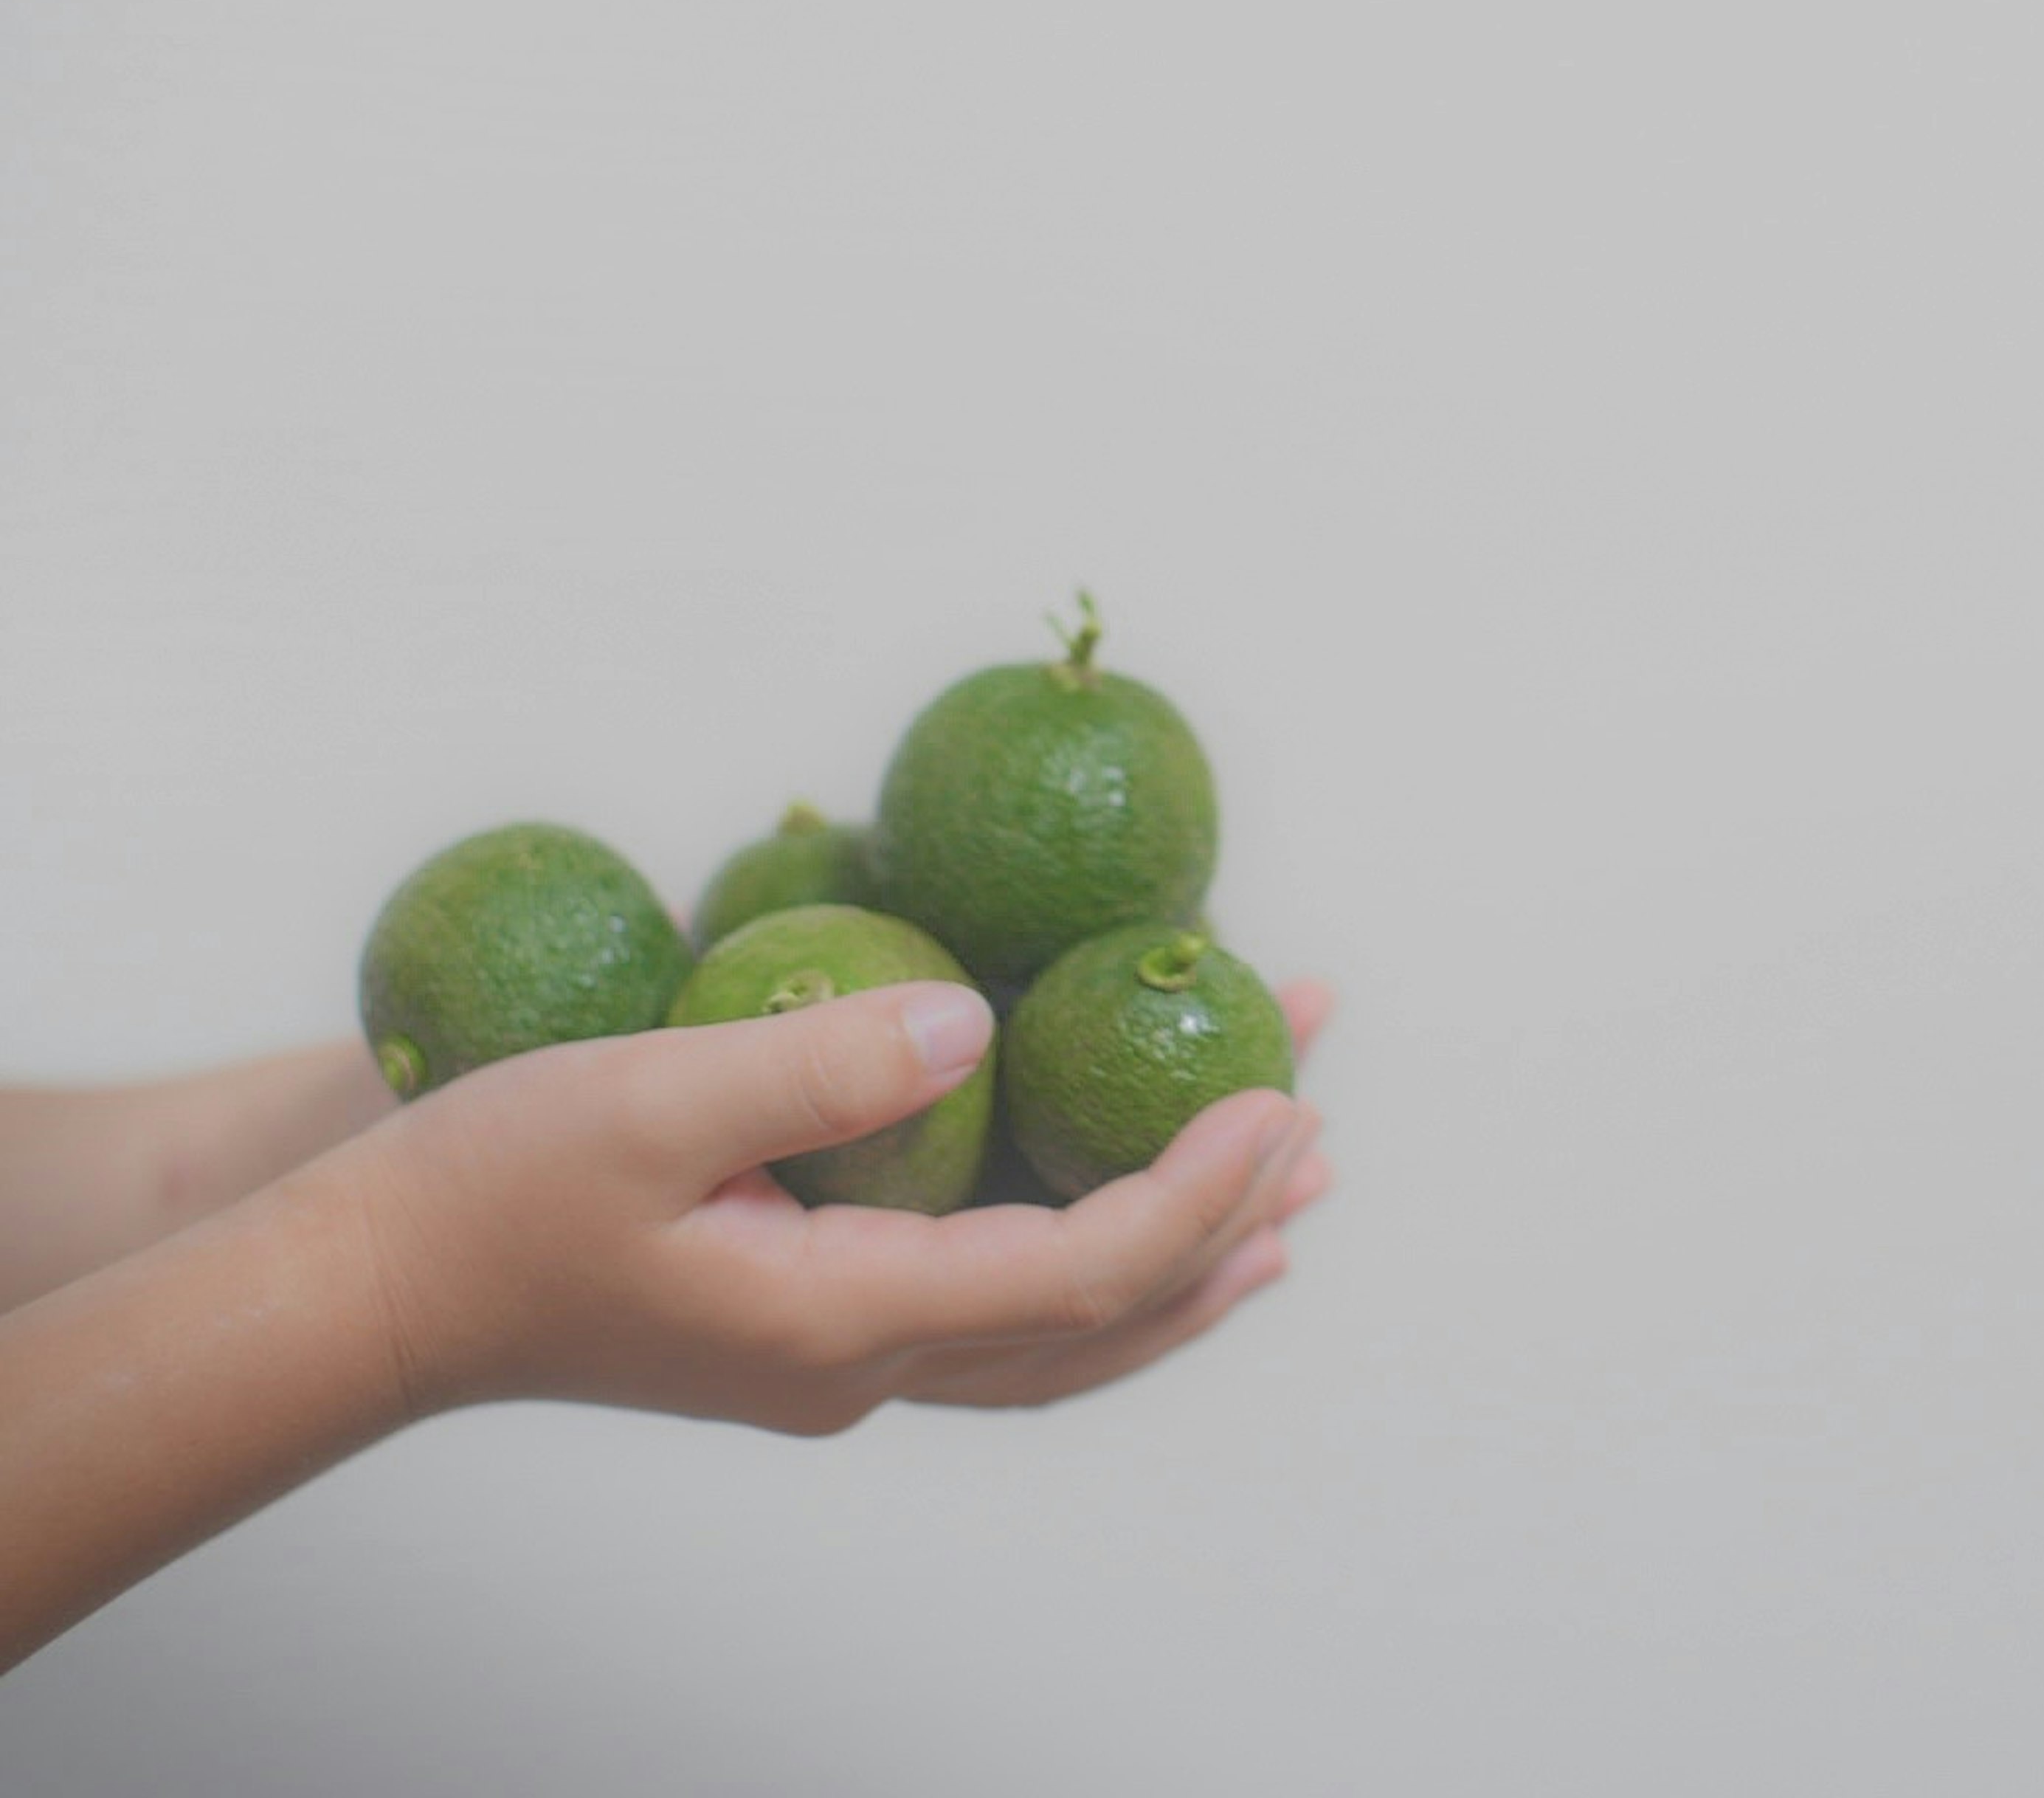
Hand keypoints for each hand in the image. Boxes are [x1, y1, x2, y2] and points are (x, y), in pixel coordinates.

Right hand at [333, 981, 1331, 1433]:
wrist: (375, 1292)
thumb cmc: (483, 1190)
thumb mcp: (638, 1099)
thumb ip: (815, 1065)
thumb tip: (974, 1022)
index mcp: (840, 1318)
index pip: (1079, 1275)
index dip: (1196, 1191)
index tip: (1281, 1096)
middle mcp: (864, 1364)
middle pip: (1104, 1318)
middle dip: (1233, 1214)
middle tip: (1326, 1102)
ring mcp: (844, 1361)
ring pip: (1068, 1340)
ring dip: (1188, 1259)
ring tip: (1294, 1186)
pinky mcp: (819, 1325)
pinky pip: (1007, 1317)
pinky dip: (1103, 1271)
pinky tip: (1143, 1222)